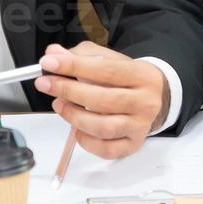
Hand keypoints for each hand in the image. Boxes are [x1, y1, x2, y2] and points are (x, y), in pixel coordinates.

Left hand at [35, 41, 167, 159]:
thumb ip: (82, 55)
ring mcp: (141, 126)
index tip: (50, 62)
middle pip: (104, 100)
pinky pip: (106, 149)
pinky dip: (86, 140)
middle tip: (45, 83)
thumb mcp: (110, 59)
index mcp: (143, 75)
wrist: (156, 97)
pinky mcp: (133, 144)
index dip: (75, 66)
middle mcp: (146, 102)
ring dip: (73, 116)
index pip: (106, 70)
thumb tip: (53, 54)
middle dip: (69, 90)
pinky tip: (76, 128)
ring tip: (58, 104)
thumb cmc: (128, 78)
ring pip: (103, 127)